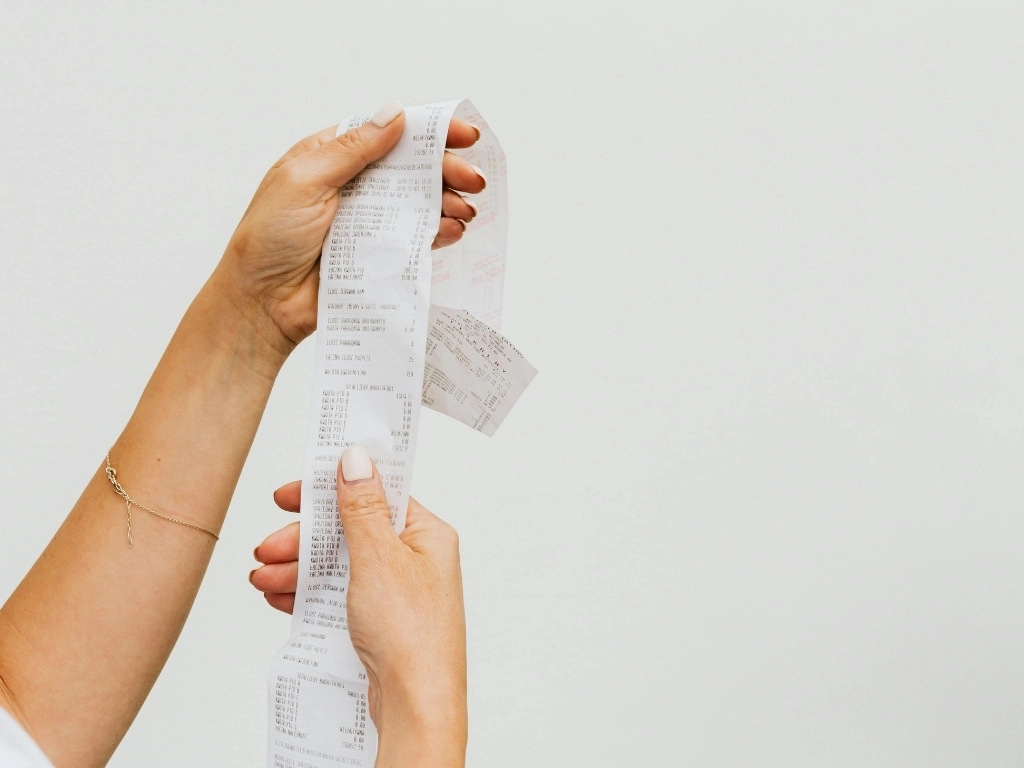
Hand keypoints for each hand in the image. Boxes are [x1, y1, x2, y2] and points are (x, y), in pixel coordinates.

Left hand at [217, 100, 484, 350]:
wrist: (262, 303)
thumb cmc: (268, 238)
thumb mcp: (305, 180)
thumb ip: (353, 149)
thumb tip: (395, 114)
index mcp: (331, 157)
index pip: (387, 133)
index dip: (427, 131)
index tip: (463, 135)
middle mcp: (354, 185)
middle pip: (411, 168)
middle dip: (446, 170)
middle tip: (474, 180)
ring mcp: (367, 221)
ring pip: (419, 203)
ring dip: (448, 202)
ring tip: (466, 210)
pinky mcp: (378, 254)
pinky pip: (416, 239)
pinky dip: (438, 233)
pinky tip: (452, 230)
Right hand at [252, 445, 466, 767]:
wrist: (415, 705)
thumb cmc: (411, 635)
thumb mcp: (378, 557)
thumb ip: (361, 507)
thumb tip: (355, 459)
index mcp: (426, 533)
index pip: (375, 493)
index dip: (332, 488)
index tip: (294, 492)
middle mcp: (415, 559)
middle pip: (349, 531)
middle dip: (304, 539)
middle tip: (269, 546)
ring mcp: (397, 591)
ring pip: (338, 565)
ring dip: (298, 568)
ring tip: (263, 577)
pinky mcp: (380, 620)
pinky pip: (338, 595)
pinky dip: (308, 593)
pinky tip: (281, 597)